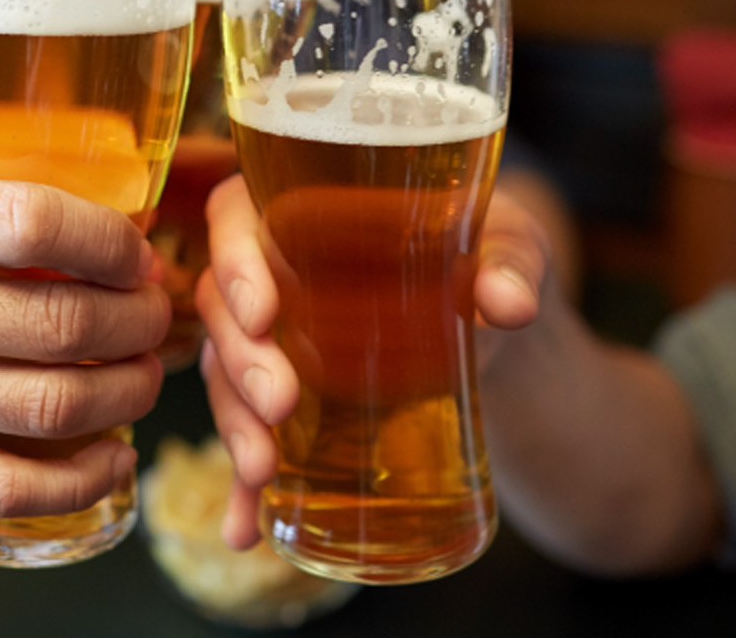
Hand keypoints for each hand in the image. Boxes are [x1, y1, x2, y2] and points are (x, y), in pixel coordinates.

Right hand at [0, 157, 168, 521]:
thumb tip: (96, 174)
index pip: (31, 223)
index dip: (111, 238)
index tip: (139, 247)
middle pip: (58, 323)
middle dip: (137, 317)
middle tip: (158, 307)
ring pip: (48, 407)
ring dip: (127, 391)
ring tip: (147, 368)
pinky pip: (5, 485)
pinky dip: (80, 479)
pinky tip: (115, 453)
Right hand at [196, 175, 544, 548]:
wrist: (502, 330)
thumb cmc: (492, 258)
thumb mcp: (513, 245)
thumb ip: (513, 263)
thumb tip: (509, 302)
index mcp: (307, 207)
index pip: (237, 214)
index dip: (234, 259)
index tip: (263, 311)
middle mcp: (275, 270)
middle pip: (222, 305)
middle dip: (238, 359)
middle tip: (280, 401)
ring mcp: (276, 341)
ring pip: (224, 374)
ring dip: (233, 423)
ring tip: (262, 469)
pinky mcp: (289, 402)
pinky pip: (251, 437)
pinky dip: (242, 488)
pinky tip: (243, 529)